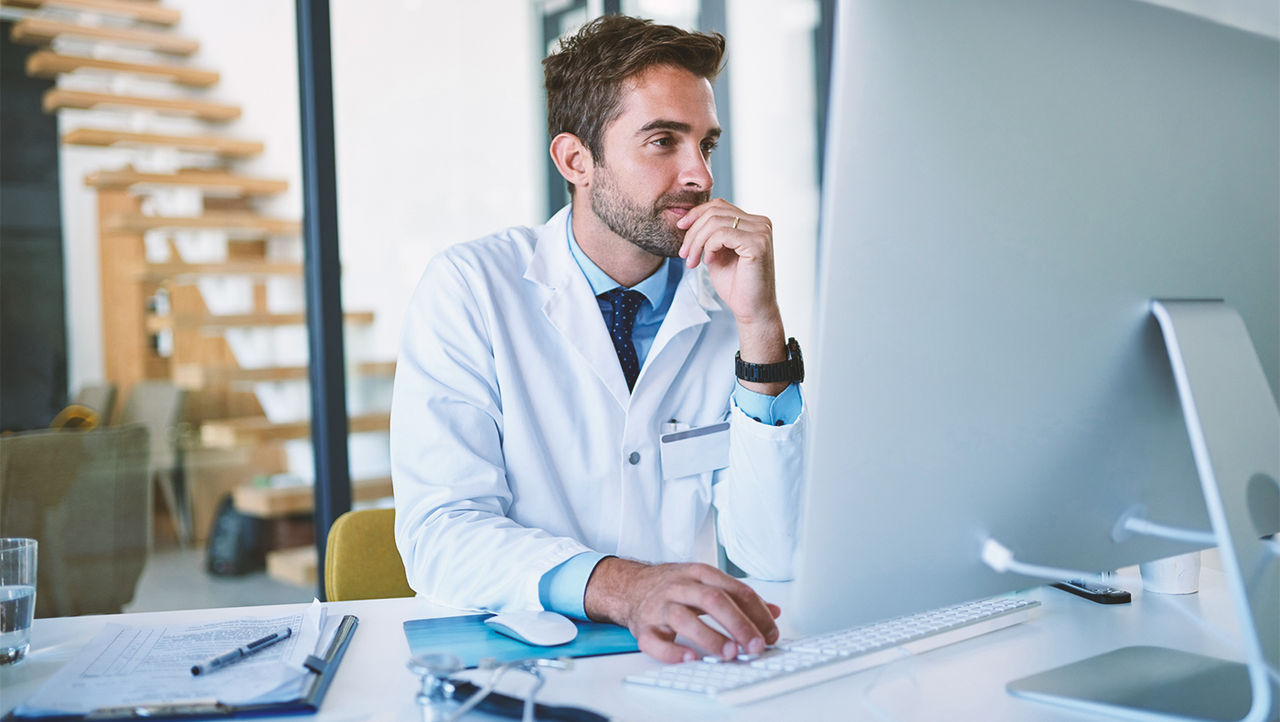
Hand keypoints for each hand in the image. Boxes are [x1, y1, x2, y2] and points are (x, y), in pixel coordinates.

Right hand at [583, 557, 781, 663]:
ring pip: (685, 619)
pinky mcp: (644, 627)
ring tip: (730, 654)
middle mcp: (680, 587)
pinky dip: (672, 651)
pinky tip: (690, 658)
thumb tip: (773, 611)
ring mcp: (660, 606)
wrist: (630, 586)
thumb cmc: (673, 586)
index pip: (735, 590)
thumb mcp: (706, 582)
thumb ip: (739, 596)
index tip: (770, 633)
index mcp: (700, 574)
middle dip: (738, 624)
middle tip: (755, 645)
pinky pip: (655, 641)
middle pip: (712, 600)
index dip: (756, 613)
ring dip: (710, 637)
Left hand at [676, 200, 779, 328]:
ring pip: (715, 222)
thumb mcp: (718, 252)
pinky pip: (722, 234)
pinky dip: (709, 247)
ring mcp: (761, 232)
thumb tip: (687, 217)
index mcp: (753, 222)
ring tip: (692, 261)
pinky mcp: (757, 244)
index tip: (680, 228)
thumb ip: (710, 233)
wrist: (751, 309)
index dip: (696, 213)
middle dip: (693, 232)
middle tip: (683, 254)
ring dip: (697, 242)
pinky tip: (708, 262)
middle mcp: (761, 222)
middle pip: (715, 212)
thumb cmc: (735, 284)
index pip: (719, 205)